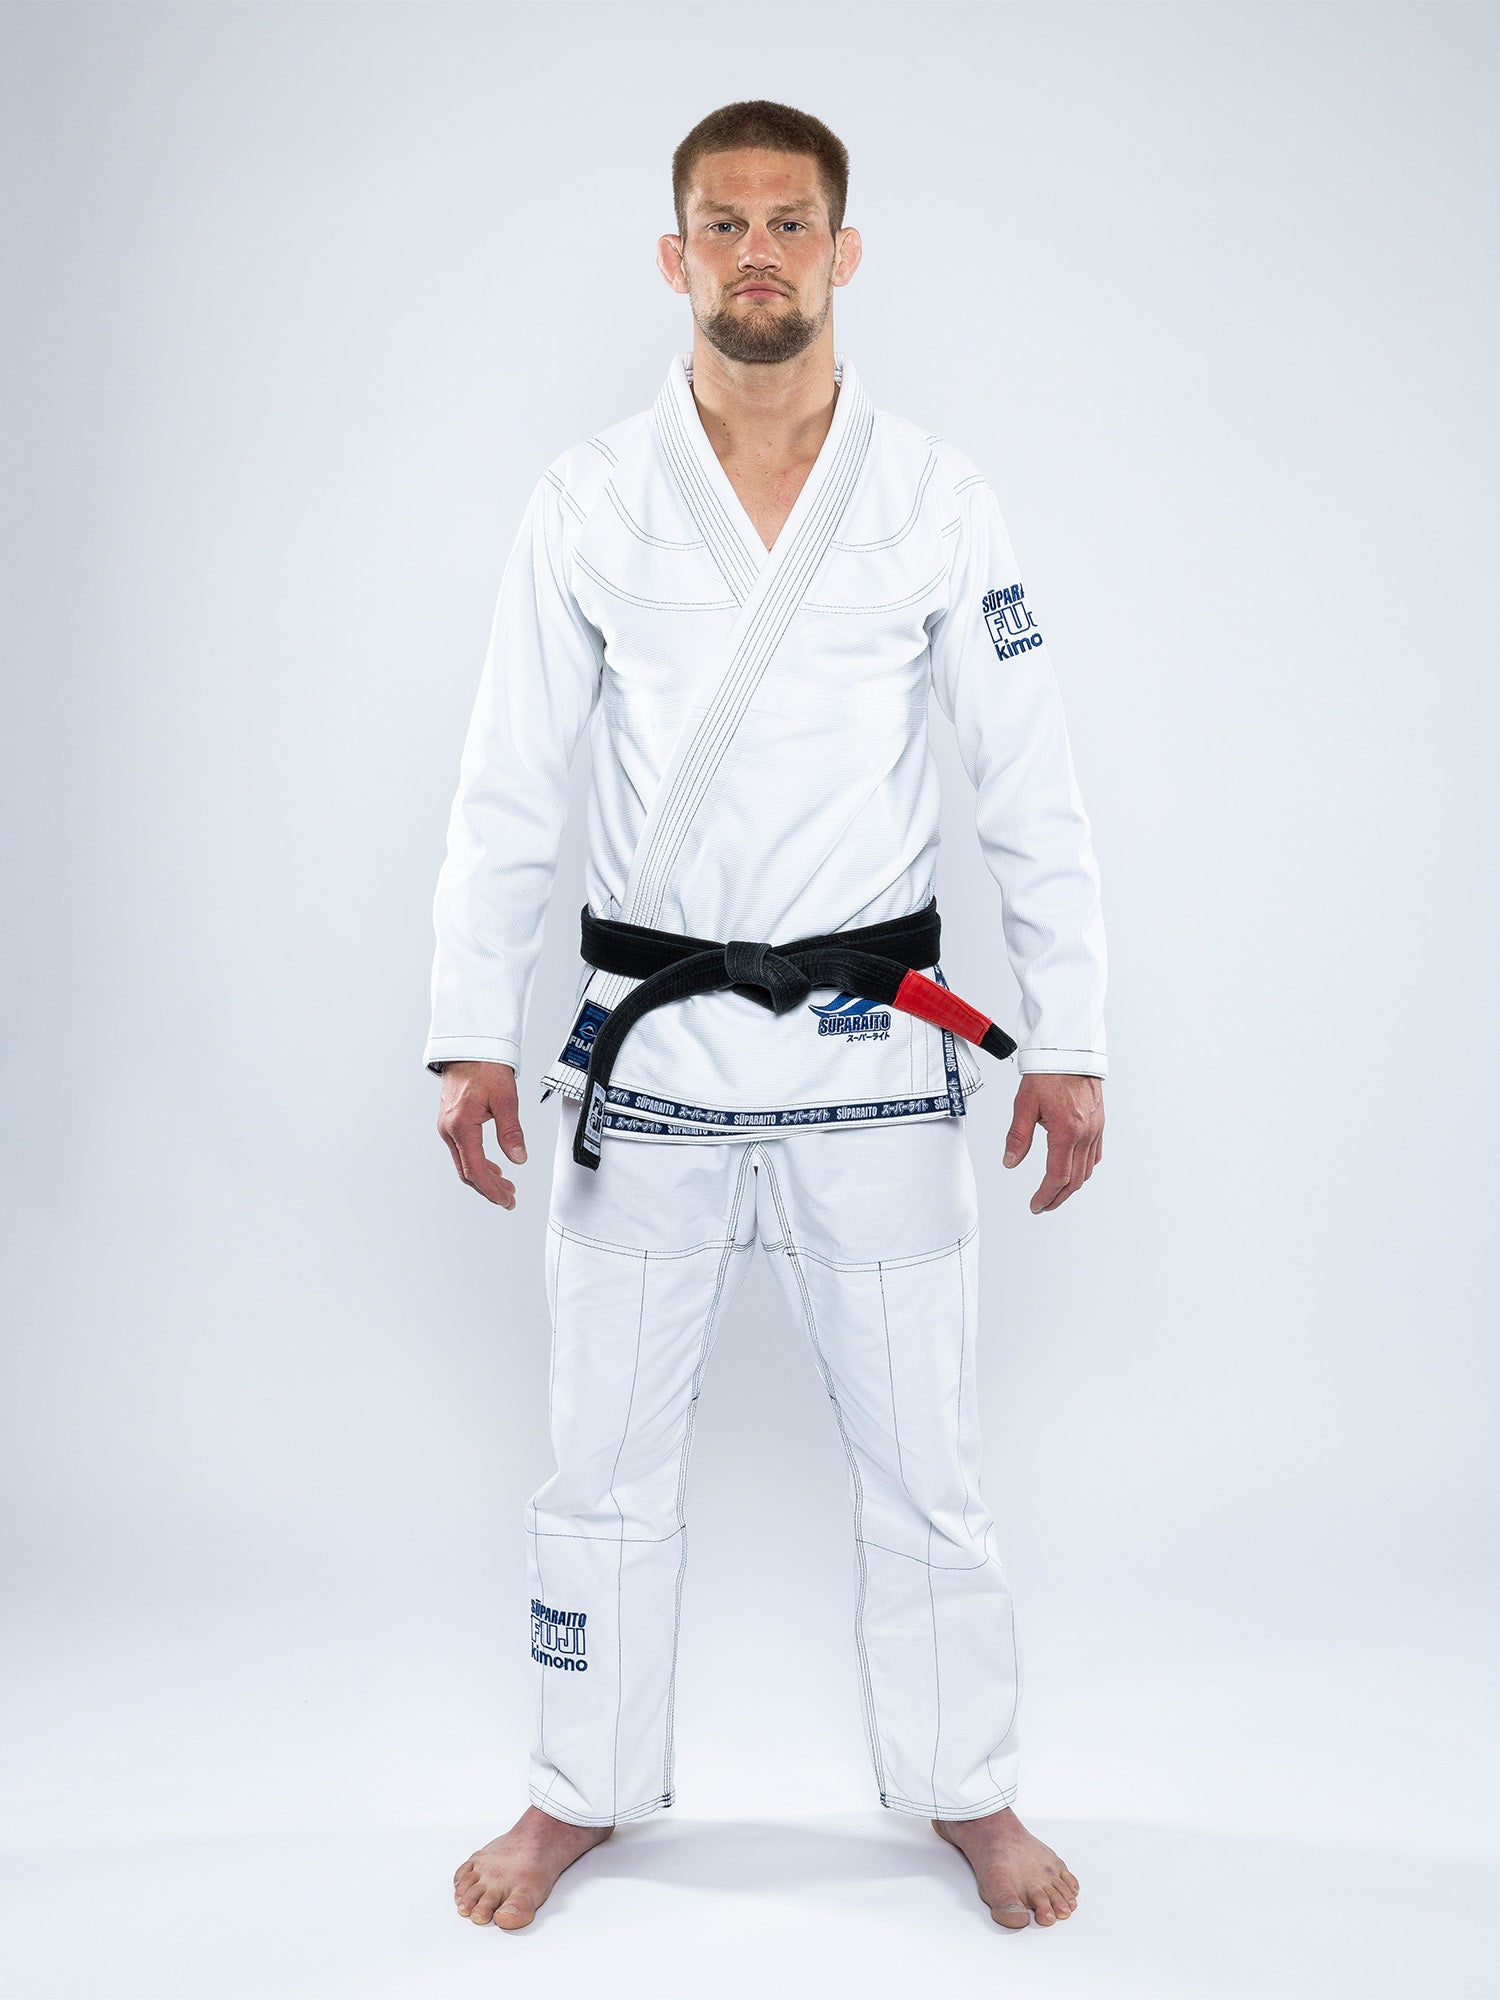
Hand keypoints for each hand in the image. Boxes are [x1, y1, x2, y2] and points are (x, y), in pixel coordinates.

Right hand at [437, 1061, 527, 1208]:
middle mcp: (449, 1129)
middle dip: (489, 1188)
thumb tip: (518, 1157)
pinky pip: (462, 1151)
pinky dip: (477, 1163)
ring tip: (505, 1185)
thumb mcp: (506, 1099)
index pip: (475, 1170)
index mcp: (461, 1126)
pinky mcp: (451, 1121)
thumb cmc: (484, 1066)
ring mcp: (447, 1126)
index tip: (506, 1200)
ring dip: (484, 1177)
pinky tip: (492, 1166)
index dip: (492, 1190)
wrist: (469, 1047)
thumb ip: (511, 1131)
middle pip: (467, 1171)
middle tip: (509, 1198)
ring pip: (463, 1162)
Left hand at [1003, 1073, 1103, 1214]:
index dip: (1045, 1195)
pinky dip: (1085, 1168)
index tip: (1035, 1205)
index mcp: (1066, 1131)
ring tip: (1056, 1192)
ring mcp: (1095, 1128)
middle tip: (1043, 1205)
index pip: (1057, 1176)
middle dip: (1058, 1197)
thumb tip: (1010, 1162)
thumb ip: (1018, 1136)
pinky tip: (1074, 1169)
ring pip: (1087, 1169)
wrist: (1069, 1049)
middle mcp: (1085, 1133)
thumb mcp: (1024, 1104)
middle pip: (1075, 1179)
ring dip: (1072, 1186)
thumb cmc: (1048, 1072)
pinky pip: (1096, 1154)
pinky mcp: (1099, 1122)